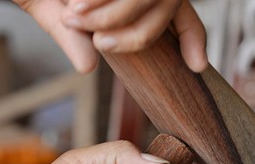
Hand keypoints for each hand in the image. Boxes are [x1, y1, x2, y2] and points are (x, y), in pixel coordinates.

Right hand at [13, 0, 207, 72]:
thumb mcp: (55, 14)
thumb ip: (74, 40)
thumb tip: (87, 67)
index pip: (181, 14)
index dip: (193, 38)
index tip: (198, 65)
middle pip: (167, 6)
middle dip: (135, 34)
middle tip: (99, 41)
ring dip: (110, 13)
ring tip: (73, 11)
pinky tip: (76, 0)